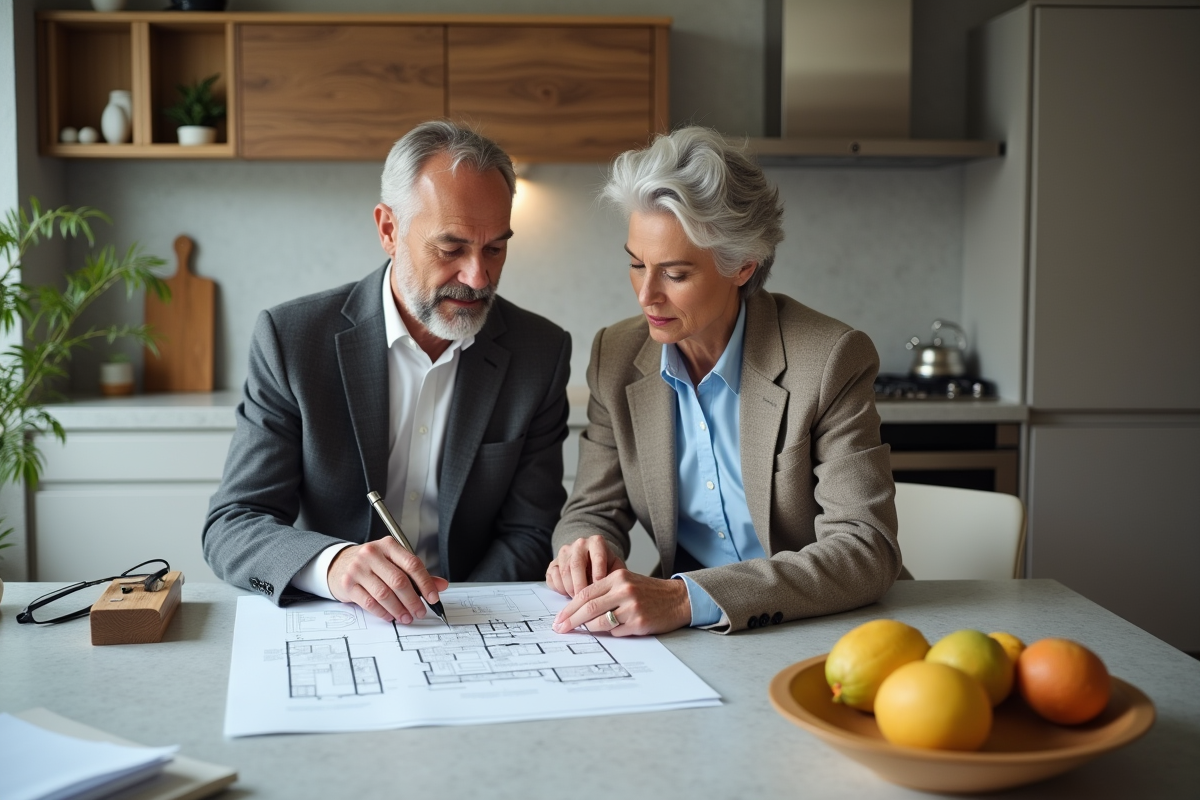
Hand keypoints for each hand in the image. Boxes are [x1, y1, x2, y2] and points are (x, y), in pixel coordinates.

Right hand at [326, 540, 448, 623]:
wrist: (338, 563)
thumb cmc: (371, 563)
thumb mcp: (393, 562)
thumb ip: (416, 574)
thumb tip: (441, 585)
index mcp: (388, 546)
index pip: (412, 564)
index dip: (426, 583)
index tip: (433, 597)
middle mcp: (372, 554)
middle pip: (399, 581)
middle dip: (413, 600)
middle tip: (420, 611)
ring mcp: (358, 569)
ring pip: (384, 594)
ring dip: (399, 609)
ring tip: (406, 617)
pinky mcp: (348, 584)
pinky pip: (370, 603)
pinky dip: (383, 612)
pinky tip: (390, 616)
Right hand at [546, 534, 625, 596]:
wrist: (593, 563)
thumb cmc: (607, 568)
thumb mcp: (616, 569)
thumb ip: (617, 577)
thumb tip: (613, 592)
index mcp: (596, 542)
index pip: (597, 557)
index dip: (598, 576)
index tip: (601, 590)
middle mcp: (579, 544)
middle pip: (576, 565)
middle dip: (581, 586)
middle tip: (586, 602)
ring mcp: (564, 552)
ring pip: (563, 572)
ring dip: (570, 589)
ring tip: (579, 601)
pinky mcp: (553, 562)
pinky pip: (552, 576)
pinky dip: (560, 589)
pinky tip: (568, 594)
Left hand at [550, 570, 691, 636]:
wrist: (677, 599)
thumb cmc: (648, 592)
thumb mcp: (626, 582)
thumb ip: (603, 592)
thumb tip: (576, 611)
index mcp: (617, 577)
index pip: (585, 594)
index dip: (568, 609)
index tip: (558, 619)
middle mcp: (624, 590)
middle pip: (588, 608)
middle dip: (571, 621)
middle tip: (560, 629)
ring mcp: (632, 607)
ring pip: (600, 623)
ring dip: (591, 629)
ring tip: (588, 629)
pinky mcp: (640, 623)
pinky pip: (616, 632)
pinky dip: (612, 632)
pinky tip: (619, 627)